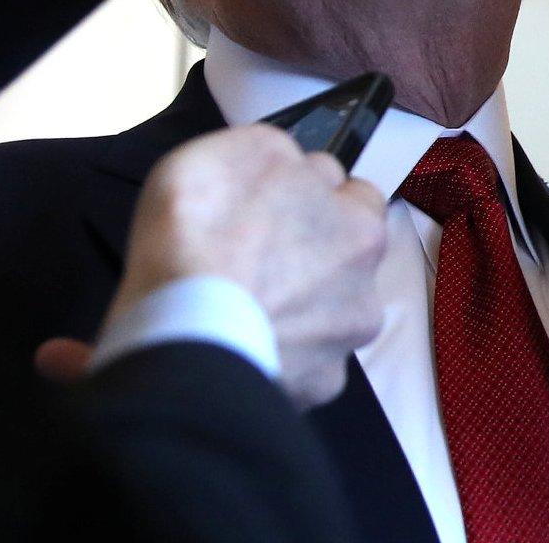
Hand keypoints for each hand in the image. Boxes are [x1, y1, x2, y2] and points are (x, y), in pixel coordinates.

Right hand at [37, 124, 388, 406]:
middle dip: (305, 258)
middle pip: (338, 263)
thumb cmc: (204, 236)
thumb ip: (274, 154)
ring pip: (316, 321)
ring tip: (230, 308)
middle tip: (248, 257)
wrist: (183, 339)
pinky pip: (288, 370)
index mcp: (360, 228)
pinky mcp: (307, 397)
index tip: (272, 204)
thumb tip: (285, 162)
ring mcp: (338, 351)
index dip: (310, 195)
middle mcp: (365, 293)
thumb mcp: (233, 152)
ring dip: (286, 313)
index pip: (351, 197)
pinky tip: (226, 346)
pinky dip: (263, 358)